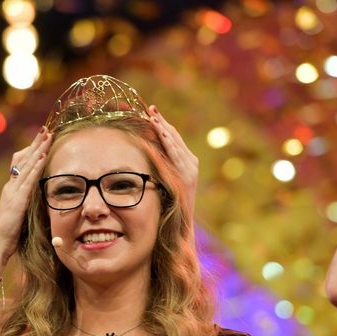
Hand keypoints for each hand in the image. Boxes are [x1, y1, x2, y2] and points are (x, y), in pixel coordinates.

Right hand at [0, 128, 52, 267]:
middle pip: (23, 160)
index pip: (20, 165)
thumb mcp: (19, 216)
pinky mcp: (17, 201)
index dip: (30, 151)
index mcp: (11, 191)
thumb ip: (25, 205)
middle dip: (35, 144)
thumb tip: (36, 200)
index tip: (40, 140)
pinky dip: (35, 167)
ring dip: (38, 150)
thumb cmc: (7, 236)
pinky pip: (28, 180)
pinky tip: (42, 156)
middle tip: (45, 129)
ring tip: (47, 136)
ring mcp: (13, 193)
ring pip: (26, 166)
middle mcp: (10, 188)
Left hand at [148, 105, 197, 220]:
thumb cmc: (170, 209)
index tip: (152, 113)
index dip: (163, 126)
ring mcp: (190, 170)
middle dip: (162, 122)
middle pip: (175, 138)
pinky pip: (176, 155)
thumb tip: (146, 160)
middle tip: (150, 108)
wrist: (182, 226)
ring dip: (164, 128)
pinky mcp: (187, 175)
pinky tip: (160, 132)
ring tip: (153, 116)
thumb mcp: (165, 185)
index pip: (173, 140)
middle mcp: (190, 164)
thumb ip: (160, 171)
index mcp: (186, 164)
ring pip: (176, 144)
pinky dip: (168, 142)